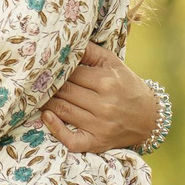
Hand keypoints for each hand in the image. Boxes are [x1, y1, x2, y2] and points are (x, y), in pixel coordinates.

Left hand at [43, 43, 159, 153]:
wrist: (149, 118)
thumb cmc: (128, 86)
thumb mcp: (114, 64)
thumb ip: (90, 52)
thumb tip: (69, 41)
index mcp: (107, 82)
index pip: (71, 73)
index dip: (56, 69)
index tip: (45, 66)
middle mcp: (104, 105)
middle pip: (64, 91)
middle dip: (48, 85)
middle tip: (35, 79)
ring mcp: (100, 126)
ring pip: (63, 110)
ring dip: (45, 102)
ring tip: (36, 94)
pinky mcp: (96, 143)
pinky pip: (70, 140)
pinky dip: (56, 129)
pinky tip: (46, 116)